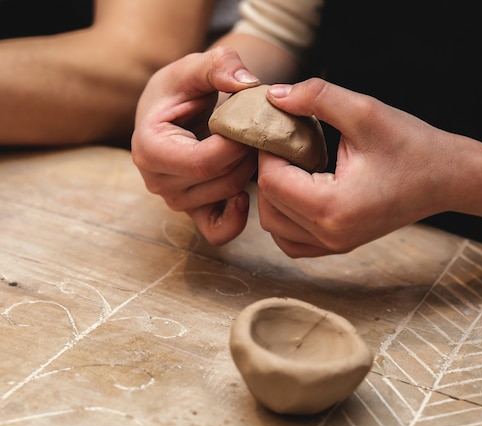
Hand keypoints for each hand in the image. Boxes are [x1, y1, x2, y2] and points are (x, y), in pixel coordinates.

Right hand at [131, 47, 260, 245]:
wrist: (173, 113)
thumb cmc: (180, 91)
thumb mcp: (194, 68)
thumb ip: (217, 65)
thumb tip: (245, 82)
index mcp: (149, 148)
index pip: (203, 161)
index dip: (237, 143)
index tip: (251, 121)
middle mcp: (157, 181)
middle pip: (219, 180)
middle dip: (247, 154)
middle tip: (258, 131)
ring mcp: (175, 201)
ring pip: (226, 197)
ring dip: (248, 172)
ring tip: (251, 147)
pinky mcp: (194, 212)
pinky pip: (218, 231)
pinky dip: (238, 218)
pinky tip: (246, 193)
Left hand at [256, 78, 458, 256]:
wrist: (448, 178)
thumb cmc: (412, 145)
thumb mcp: (365, 112)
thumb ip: (316, 97)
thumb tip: (274, 96)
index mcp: (333, 207)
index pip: (271, 182)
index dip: (267, 150)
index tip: (281, 127)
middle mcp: (330, 234)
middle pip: (268, 207)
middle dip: (268, 171)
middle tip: (287, 143)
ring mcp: (335, 245)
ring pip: (275, 227)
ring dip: (275, 194)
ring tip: (296, 165)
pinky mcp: (339, 245)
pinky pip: (292, 241)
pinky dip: (286, 217)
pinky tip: (301, 189)